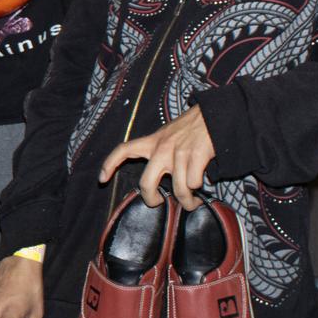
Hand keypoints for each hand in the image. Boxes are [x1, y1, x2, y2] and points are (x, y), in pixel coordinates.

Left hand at [99, 105, 215, 209]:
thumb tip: (159, 177)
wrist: (215, 114)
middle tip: (158, 204)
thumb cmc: (192, 127)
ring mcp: (179, 153)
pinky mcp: (196, 156)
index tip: (102, 178)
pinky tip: (203, 186)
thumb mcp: (169, 134)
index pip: (124, 150)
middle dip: (151, 199)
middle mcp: (162, 149)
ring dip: (187, 202)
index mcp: (152, 142)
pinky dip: (199, 189)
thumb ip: (160, 150)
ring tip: (192, 203)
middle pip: (146, 183)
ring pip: (177, 190)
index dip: (109, 164)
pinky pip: (194, 183)